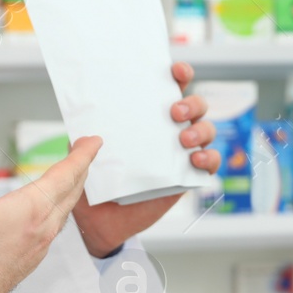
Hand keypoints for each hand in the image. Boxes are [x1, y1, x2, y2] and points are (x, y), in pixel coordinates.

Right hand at [0, 120, 100, 292]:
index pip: (67, 173)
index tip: (94, 141)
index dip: (83, 154)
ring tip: (70, 174)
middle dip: (81, 166)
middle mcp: (43, 227)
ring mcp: (40, 245)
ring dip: (72, 188)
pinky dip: (60, 208)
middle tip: (85, 150)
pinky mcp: (32, 258)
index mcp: (31, 209)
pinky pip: (55, 227)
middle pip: (72, 190)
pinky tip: (49, 209)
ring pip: (65, 210)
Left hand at [73, 61, 221, 257]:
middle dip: (192, 103)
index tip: (175, 71)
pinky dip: (209, 159)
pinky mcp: (187, 177)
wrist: (97, 220)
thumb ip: (83, 139)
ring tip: (184, 139)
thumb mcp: (82, 153)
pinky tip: (196, 160)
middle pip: (196, 105)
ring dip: (201, 130)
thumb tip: (88, 131)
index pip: (169, 87)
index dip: (179, 74)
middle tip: (174, 111)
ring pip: (207, 130)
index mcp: (146, 116)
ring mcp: (180, 153)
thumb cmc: (92, 179)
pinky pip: (210, 163)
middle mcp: (167, 130)